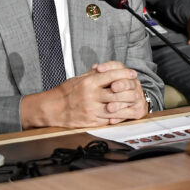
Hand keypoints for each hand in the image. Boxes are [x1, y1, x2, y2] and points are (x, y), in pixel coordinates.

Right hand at [19, 61, 144, 128]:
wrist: (52, 109)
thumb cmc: (64, 92)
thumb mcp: (78, 78)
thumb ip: (94, 74)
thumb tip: (107, 68)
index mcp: (88, 82)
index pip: (111, 75)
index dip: (125, 73)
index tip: (133, 73)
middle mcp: (91, 95)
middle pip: (117, 92)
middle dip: (130, 89)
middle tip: (138, 87)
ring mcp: (92, 110)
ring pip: (116, 107)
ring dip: (128, 104)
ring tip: (135, 101)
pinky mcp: (92, 121)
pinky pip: (109, 119)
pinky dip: (118, 116)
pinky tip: (125, 113)